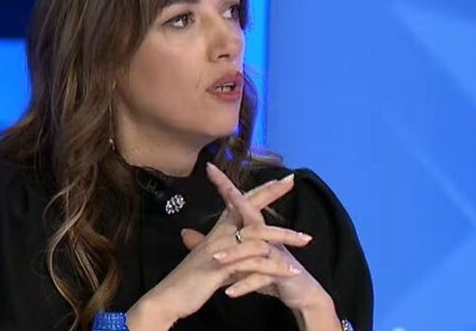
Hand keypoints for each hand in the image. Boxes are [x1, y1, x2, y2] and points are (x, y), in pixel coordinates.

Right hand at [127, 167, 310, 329]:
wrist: (169, 297)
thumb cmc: (189, 279)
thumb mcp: (208, 259)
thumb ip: (219, 249)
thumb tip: (225, 244)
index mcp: (219, 230)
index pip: (240, 202)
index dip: (258, 189)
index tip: (277, 177)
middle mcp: (220, 234)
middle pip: (249, 207)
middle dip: (271, 193)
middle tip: (291, 180)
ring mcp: (222, 250)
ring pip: (257, 235)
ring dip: (284, 237)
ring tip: (306, 240)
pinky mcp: (222, 268)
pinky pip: (254, 264)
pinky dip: (274, 267)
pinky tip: (291, 271)